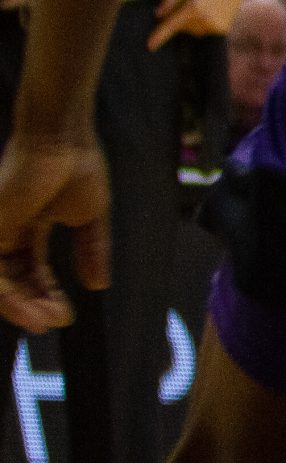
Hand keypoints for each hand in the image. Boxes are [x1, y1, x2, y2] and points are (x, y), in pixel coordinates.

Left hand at [0, 135, 108, 331]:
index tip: (64, 314)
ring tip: (45, 321)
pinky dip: (10, 298)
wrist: (63, 141)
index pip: (32, 271)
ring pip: (0, 285)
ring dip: (21, 308)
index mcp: (30, 228)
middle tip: (54, 321)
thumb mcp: (90, 216)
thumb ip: (92, 250)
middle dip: (32, 306)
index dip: (47, 295)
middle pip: (13, 282)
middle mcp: (9, 234)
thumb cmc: (77, 167)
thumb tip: (99, 284)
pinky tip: (33, 309)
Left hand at [150, 0, 244, 49]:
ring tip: (204, 5)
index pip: (171, 26)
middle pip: (182, 27)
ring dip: (193, 22)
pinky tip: (212, 11)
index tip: (149, 46)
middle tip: (190, 2)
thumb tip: (159, 15)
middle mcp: (203, 20)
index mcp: (192, 8)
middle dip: (180, 19)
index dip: (159, 36)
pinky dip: (204, 23)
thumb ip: (170, 0)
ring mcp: (214, 26)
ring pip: (193, 30)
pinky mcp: (222, 29)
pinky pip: (205, 30)